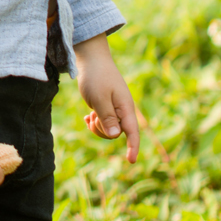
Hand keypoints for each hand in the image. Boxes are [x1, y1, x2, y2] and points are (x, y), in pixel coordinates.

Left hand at [72, 35, 140, 161]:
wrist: (91, 59)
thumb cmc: (96, 77)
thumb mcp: (99, 98)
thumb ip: (107, 117)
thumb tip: (116, 136)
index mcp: (126, 108)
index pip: (133, 132)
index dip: (133, 147)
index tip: (131, 161)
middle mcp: (123, 110)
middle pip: (116, 134)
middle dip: (102, 132)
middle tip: (92, 118)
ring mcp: (115, 109)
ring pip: (108, 130)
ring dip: (97, 127)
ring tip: (89, 115)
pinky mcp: (107, 107)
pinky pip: (102, 123)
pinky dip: (94, 122)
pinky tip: (87, 117)